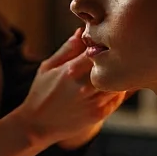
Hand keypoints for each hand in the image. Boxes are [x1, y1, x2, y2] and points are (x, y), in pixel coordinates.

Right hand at [18, 29, 123, 146]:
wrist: (36, 125)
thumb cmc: (41, 92)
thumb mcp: (48, 67)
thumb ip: (67, 49)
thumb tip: (82, 30)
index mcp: (71, 70)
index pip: (98, 49)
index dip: (105, 44)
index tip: (106, 42)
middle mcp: (84, 86)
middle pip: (113, 66)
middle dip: (116, 59)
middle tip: (119, 55)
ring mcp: (93, 102)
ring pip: (119, 83)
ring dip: (120, 75)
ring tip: (118, 70)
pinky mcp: (98, 114)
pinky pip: (117, 99)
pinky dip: (118, 91)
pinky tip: (113, 86)